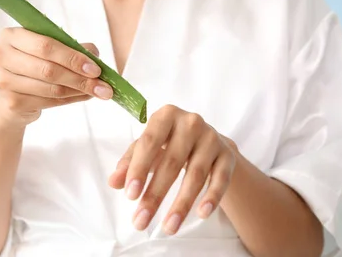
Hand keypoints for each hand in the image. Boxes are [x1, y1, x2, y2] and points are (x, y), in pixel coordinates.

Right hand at [0, 27, 112, 125]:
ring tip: (97, 91)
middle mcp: (0, 56)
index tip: (96, 68)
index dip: (73, 57)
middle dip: (80, 78)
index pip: (46, 45)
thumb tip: (95, 54)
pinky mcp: (10, 102)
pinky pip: (48, 101)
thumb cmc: (32, 67)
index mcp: (10, 35)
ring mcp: (2, 81)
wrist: (9, 101)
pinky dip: (70, 100)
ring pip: (51, 87)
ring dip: (78, 90)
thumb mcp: (48, 52)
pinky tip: (82, 96)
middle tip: (103, 85)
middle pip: (48, 68)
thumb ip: (70, 48)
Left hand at [108, 105, 236, 235]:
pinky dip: (212, 197)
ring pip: (196, 174)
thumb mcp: (147, 148)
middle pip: (171, 162)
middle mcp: (191, 122)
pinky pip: (221, 178)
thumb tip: (113, 182)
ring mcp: (212, 138)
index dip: (138, 169)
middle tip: (142, 220)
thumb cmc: (169, 142)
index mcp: (166, 115)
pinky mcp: (228, 155)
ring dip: (181, 204)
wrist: (206, 139)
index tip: (130, 196)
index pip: (149, 143)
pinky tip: (201, 214)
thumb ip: (129, 163)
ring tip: (168, 227)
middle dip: (155, 195)